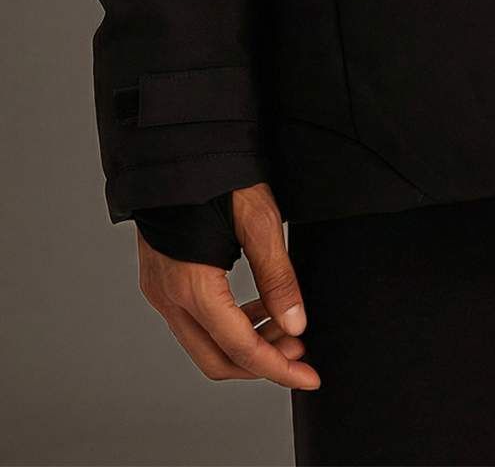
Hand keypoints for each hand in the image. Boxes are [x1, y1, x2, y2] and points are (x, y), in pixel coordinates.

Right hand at [137, 181, 320, 388]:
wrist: (174, 145)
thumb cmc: (216, 172)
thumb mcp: (259, 219)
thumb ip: (277, 276)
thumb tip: (297, 325)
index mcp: (192, 285)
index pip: (239, 348)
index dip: (278, 369)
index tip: (309, 376)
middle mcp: (169, 296)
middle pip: (217, 359)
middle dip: (263, 361)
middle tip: (300, 350)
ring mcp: (160, 290)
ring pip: (204, 343)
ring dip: (246, 343)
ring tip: (285, 326)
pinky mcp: (160, 280)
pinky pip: (194, 322)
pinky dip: (228, 325)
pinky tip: (256, 307)